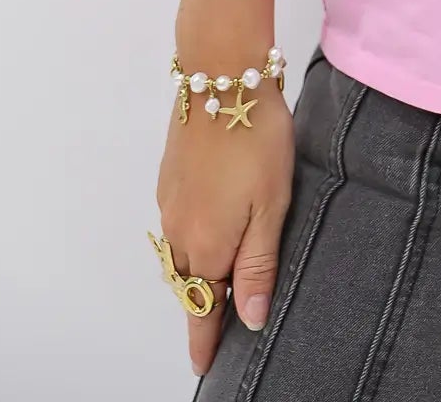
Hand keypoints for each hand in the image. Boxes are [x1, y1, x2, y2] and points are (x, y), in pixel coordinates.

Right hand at [154, 72, 294, 378]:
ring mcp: (170, 201)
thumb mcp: (271, 205)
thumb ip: (259, 264)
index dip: (205, 339)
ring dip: (195, 271)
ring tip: (218, 282)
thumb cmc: (255, 137)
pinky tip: (208, 229)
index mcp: (207, 245)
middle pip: (188, 282)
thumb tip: (251, 319)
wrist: (222, 75)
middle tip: (221, 325)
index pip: (203, 308)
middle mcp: (180, 230)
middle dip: (202, 305)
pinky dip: (189, 240)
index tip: (202, 366)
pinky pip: (175, 224)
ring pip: (179, 253)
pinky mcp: (169, 176)